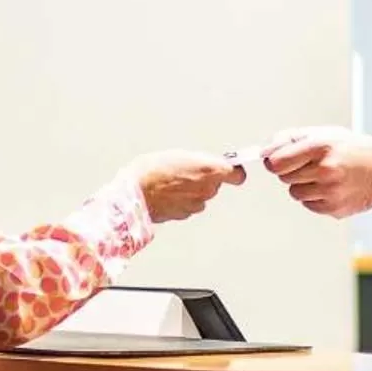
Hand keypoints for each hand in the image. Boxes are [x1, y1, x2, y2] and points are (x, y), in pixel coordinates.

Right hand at [127, 150, 245, 223]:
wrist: (133, 194)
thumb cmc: (152, 170)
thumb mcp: (178, 155)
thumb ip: (198, 162)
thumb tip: (204, 165)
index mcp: (210, 171)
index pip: (237, 175)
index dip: (233, 171)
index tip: (228, 167)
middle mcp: (207, 190)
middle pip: (215, 185)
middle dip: (204, 179)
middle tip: (186, 170)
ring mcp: (196, 205)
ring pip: (200, 196)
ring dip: (191, 190)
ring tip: (171, 182)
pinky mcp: (184, 215)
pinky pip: (188, 205)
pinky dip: (181, 200)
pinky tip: (166, 193)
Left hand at [262, 127, 371, 218]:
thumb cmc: (355, 149)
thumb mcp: (325, 133)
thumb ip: (291, 139)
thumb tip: (264, 151)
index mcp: (320, 147)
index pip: (277, 162)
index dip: (272, 162)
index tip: (275, 161)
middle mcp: (326, 169)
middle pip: (284, 178)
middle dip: (292, 172)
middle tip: (311, 165)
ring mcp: (331, 191)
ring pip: (295, 193)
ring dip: (303, 186)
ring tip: (324, 176)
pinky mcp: (336, 208)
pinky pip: (309, 205)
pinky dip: (315, 198)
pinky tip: (332, 188)